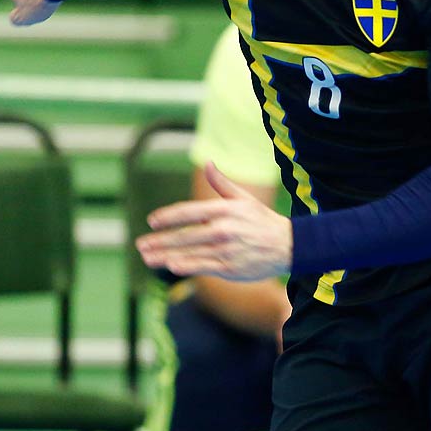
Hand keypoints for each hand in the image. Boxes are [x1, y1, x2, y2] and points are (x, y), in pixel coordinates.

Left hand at [138, 163, 292, 281]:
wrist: (290, 246)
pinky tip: (171, 266)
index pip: (189, 212)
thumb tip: (208, 163)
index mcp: (224, 210)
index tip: (152, 221)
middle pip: (184, 235)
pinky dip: (187, 266)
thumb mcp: (244, 199)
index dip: (168, 217)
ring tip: (147, 257)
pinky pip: (203, 267)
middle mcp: (223, 229)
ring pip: (189, 252)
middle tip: (140, 244)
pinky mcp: (231, 267)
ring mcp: (226, 250)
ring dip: (165, 255)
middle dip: (159, 240)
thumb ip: (221, 183)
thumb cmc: (263, 221)